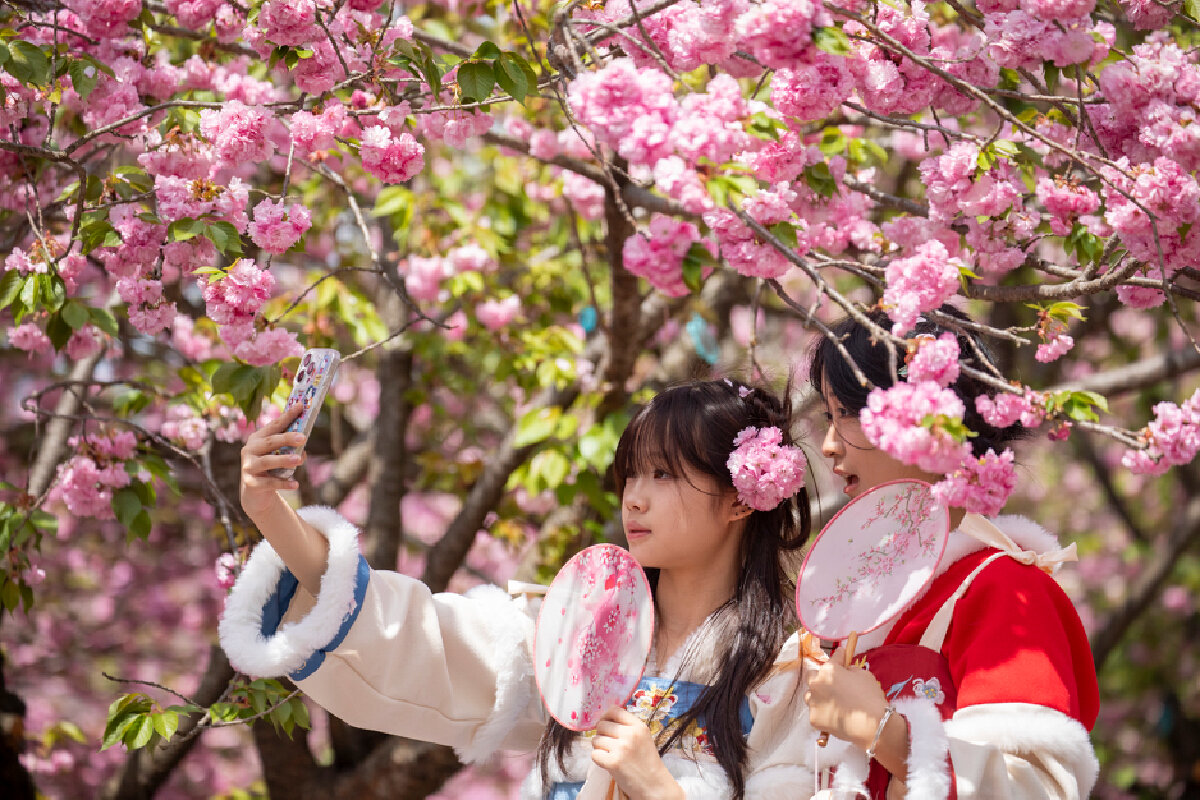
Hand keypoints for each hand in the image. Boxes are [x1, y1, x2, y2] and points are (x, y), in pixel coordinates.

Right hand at [240, 404, 306, 518]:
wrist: (255, 492)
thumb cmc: (270, 468)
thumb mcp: (278, 454)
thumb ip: (289, 448)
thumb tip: (303, 445)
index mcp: (257, 438)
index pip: (274, 425)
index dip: (287, 416)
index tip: (301, 406)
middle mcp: (250, 450)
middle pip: (269, 442)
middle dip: (286, 438)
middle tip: (303, 438)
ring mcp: (249, 466)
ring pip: (266, 461)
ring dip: (283, 460)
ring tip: (299, 460)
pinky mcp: (251, 483)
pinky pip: (268, 483)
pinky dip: (283, 483)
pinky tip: (295, 484)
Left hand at [590, 707, 682, 799]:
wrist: (654, 785)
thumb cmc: (647, 762)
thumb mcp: (643, 738)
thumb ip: (628, 727)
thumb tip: (604, 719)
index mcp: (638, 726)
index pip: (614, 710)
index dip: (606, 716)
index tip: (606, 724)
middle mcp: (630, 734)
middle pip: (601, 725)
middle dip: (601, 734)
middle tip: (609, 745)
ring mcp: (621, 748)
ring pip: (596, 740)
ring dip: (599, 747)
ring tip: (610, 755)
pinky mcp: (613, 762)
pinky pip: (594, 754)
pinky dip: (598, 759)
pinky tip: (608, 763)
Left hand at [805, 646, 889, 752]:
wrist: (870, 725)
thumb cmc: (870, 697)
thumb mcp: (864, 675)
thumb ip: (851, 670)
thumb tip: (847, 670)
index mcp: (828, 670)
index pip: (832, 659)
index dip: (839, 657)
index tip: (841, 655)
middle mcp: (816, 684)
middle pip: (813, 676)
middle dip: (822, 677)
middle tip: (834, 683)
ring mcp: (813, 702)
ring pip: (810, 695)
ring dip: (818, 695)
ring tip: (831, 701)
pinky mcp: (814, 718)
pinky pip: (816, 712)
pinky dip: (823, 712)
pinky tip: (834, 715)